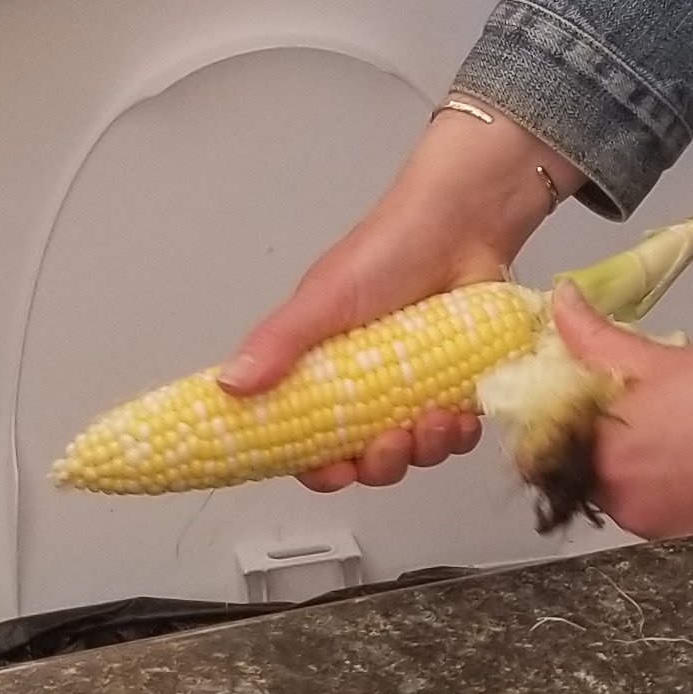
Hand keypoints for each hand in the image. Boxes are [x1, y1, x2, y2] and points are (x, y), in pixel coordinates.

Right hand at [217, 102, 587, 492]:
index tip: (334, 471)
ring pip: (414, 452)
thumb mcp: (324, 298)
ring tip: (435, 417)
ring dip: (424, 448)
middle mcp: (366, 386)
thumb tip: (228, 386)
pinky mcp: (459, 384)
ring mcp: (414, 387)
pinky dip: (458, 433)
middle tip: (392, 440)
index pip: (308, 441)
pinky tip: (461, 412)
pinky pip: (456, 435)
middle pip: (365, 458)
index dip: (318, 467)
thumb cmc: (388, 250)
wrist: (464, 222)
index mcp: (321, 369)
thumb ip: (279, 343)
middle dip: (380, 463)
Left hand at [544, 285, 692, 539]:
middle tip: (635, 410)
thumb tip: (560, 303)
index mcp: (596, 450)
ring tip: (669, 431)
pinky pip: (652, 510)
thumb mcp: (656, 357)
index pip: (549, 439)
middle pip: (582, 468)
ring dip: (629, 464)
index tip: (584, 396)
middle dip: (598, 439)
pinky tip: (688, 457)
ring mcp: (648, 523)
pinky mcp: (680, 538)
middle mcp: (614, 497)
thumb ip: (594, 335)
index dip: (565, 414)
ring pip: (619, 490)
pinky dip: (660, 487)